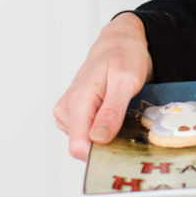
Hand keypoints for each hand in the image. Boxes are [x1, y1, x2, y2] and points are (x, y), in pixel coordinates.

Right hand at [54, 13, 152, 160]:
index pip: (79, 146)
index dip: (101, 153)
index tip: (122, 148)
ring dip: (107, 135)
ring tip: (123, 113)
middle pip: (84, 147)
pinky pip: (88, 134)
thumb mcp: (126, 80)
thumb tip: (98, 140)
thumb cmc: (124, 56)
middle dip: (107, 143)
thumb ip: (112, 111)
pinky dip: (104, 129)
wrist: (118, 42)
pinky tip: (115, 115)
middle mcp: (66, 110)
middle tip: (129, 124)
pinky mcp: (73, 115)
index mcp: (78, 101)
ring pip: (87, 142)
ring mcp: (68, 113)